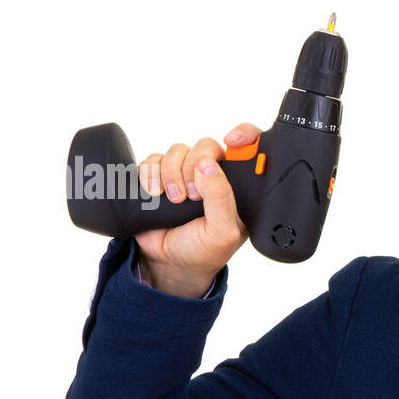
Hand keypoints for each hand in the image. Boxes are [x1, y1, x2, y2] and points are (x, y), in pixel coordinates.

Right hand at [133, 122, 261, 295]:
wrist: (169, 263)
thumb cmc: (203, 250)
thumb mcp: (222, 232)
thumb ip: (221, 199)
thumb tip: (208, 166)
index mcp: (236, 186)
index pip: (248, 150)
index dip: (244, 135)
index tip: (233, 140)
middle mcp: (212, 176)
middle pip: (206, 145)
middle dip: (195, 165)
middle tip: (192, 195)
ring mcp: (185, 174)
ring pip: (178, 150)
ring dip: (171, 174)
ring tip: (174, 201)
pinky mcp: (160, 176)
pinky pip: (153, 159)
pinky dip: (151, 174)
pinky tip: (155, 194)